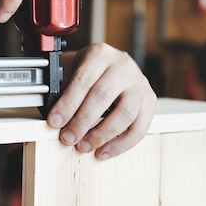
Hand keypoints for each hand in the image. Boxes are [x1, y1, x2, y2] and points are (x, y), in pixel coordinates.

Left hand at [47, 43, 156, 159]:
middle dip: (82, 121)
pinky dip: (120, 144)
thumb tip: (55, 119)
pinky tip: (103, 151)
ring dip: (102, 134)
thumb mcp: (73, 72)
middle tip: (68, 137)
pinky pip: (139, 128)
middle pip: (103, 96)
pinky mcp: (149, 101)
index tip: (55, 121)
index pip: (83, 79)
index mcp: (100, 54)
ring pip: (124, 113)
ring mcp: (139, 84)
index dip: (68, 103)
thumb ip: (63, 91)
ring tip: (84, 146)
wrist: (112, 69)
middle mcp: (122, 66)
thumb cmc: (89, 74)